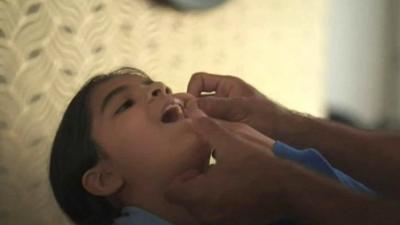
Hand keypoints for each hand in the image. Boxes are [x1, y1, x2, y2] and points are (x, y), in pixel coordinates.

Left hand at [165, 107, 291, 224]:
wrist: (292, 186)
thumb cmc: (258, 162)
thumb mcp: (231, 139)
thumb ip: (207, 126)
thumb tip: (192, 111)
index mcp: (201, 194)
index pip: (172, 190)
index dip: (182, 175)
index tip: (199, 165)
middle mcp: (207, 212)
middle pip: (186, 199)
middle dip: (194, 183)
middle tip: (212, 167)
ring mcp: (222, 220)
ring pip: (202, 206)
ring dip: (207, 192)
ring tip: (226, 174)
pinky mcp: (236, 222)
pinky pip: (218, 212)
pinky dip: (221, 200)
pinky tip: (238, 184)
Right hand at [187, 72, 294, 138]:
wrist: (287, 136)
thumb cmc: (269, 117)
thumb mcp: (240, 108)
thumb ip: (215, 106)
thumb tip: (189, 106)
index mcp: (226, 86)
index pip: (198, 81)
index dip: (191, 92)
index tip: (191, 108)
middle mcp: (223, 99)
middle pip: (197, 101)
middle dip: (193, 113)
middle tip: (189, 127)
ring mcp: (223, 115)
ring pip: (202, 117)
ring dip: (199, 127)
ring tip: (199, 139)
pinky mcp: (226, 130)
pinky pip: (209, 130)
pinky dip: (207, 137)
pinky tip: (208, 146)